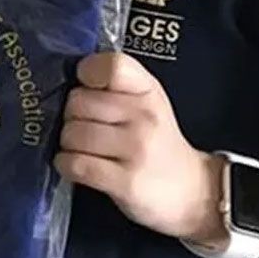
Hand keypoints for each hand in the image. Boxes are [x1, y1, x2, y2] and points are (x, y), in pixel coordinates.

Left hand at [55, 52, 224, 244]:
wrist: (192, 192)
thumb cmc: (157, 143)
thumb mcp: (147, 102)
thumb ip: (114, 84)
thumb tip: (68, 75)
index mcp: (148, 91)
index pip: (112, 66)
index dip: (89, 72)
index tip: (86, 85)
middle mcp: (144, 117)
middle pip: (77, 102)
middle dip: (72, 116)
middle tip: (84, 126)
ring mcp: (136, 149)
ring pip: (71, 133)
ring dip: (68, 144)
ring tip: (84, 149)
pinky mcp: (126, 182)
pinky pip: (75, 164)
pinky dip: (66, 165)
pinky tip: (77, 167)